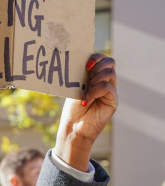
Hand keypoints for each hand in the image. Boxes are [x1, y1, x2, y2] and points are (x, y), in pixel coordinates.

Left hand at [54, 53, 116, 171]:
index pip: (102, 59)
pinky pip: (107, 88)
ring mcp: (111, 91)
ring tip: (86, 91)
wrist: (74, 128)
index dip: (96, 57)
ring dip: (95, 79)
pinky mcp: (113, 101)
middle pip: (110, 62)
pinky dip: (95, 92)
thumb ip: (82, 75)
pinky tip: (86, 101)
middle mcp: (105, 82)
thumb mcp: (76, 88)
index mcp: (96, 77)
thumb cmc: (73, 110)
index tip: (86, 64)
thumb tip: (83, 60)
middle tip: (87, 75)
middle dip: (98, 65)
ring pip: (110, 73)